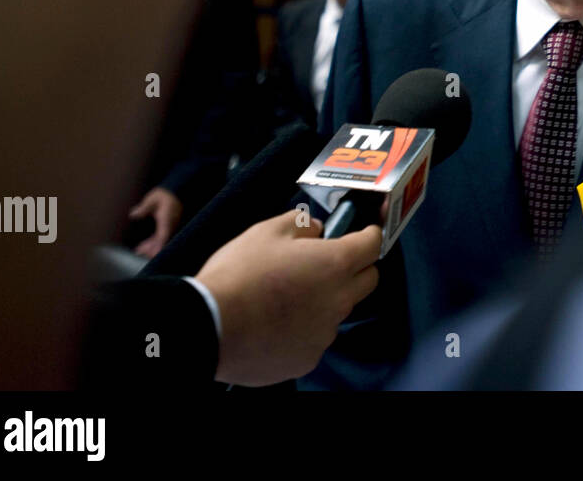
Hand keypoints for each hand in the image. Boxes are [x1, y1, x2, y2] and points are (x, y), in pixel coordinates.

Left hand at [129, 187, 183, 258]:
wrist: (175, 191)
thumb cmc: (163, 195)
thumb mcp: (152, 199)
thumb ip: (143, 207)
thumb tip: (133, 214)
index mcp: (167, 219)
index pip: (164, 235)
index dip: (159, 245)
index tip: (153, 253)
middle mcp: (170, 225)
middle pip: (162, 241)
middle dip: (152, 249)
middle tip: (140, 252)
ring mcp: (169, 227)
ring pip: (161, 241)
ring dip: (151, 247)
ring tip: (138, 251)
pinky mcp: (166, 227)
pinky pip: (160, 238)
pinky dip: (152, 243)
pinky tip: (142, 246)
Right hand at [195, 211, 381, 386]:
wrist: (209, 327)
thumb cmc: (237, 278)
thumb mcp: (267, 231)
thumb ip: (302, 224)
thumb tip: (316, 230)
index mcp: (334, 264)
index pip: (373, 244)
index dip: (369, 234)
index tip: (364, 232)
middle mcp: (338, 300)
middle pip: (367, 280)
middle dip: (355, 267)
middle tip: (327, 262)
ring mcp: (324, 333)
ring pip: (339, 310)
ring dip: (325, 300)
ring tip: (288, 295)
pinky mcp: (308, 358)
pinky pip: (316, 337)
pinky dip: (305, 328)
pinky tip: (277, 322)